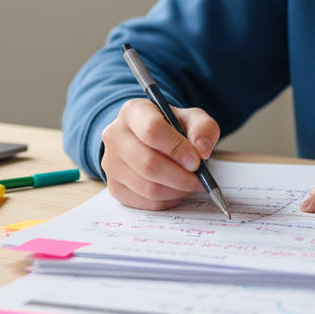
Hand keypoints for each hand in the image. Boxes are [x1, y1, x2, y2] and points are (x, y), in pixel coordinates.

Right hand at [100, 98, 219, 210]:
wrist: (149, 141)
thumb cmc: (172, 128)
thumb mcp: (192, 119)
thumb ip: (204, 128)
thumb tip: (202, 150)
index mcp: (133, 111)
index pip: (152, 131)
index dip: (177, 149)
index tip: (196, 161)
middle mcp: (115, 136)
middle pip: (148, 164)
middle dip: (180, 177)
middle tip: (199, 180)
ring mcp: (110, 163)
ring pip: (147, 188)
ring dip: (176, 191)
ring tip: (190, 184)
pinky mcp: (114, 187)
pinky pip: (145, 202)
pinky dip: (167, 201)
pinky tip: (176, 190)